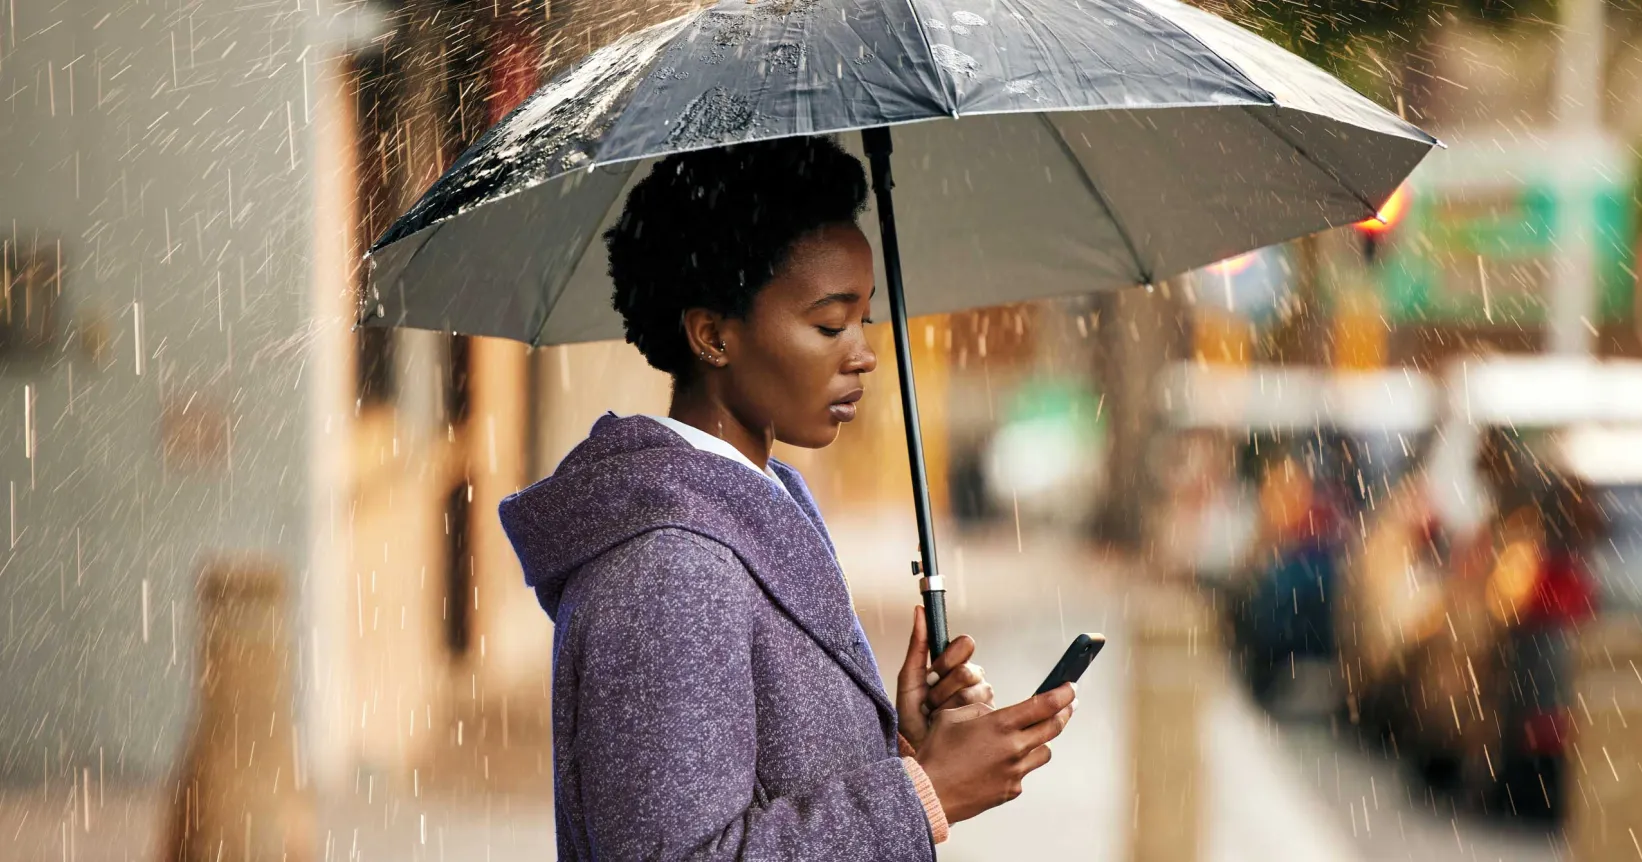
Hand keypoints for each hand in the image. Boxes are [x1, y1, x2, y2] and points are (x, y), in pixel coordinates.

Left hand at [896, 606, 994, 749]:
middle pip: (968, 671)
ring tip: (937, 716)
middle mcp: (972, 678)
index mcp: (954, 664)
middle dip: (943, 689)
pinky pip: (979, 711)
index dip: (948, 660)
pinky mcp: (989, 717)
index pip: (965, 644)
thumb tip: (919, 610)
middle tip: (930, 701)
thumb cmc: (911, 718)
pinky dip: (957, 719)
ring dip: (947, 707)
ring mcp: (982, 698)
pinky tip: (951, 725)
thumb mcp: (909, 679)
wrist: (917, 750)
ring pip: (973, 692)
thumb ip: (917, 644)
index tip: (933, 673)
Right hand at [914, 683, 1076, 822]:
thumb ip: (979, 710)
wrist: (930, 793)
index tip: (1070, 689)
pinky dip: (1019, 764)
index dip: (1062, 695)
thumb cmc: (936, 755)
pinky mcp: (1011, 790)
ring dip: (1041, 741)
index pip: (1043, 705)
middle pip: (1053, 728)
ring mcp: (1015, 771)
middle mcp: (1013, 748)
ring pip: (1043, 752)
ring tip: (1030, 736)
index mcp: (1000, 725)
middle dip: (1065, 713)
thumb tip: (994, 713)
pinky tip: (1001, 763)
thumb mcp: (952, 717)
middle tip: (1069, 706)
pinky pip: (1024, 772)